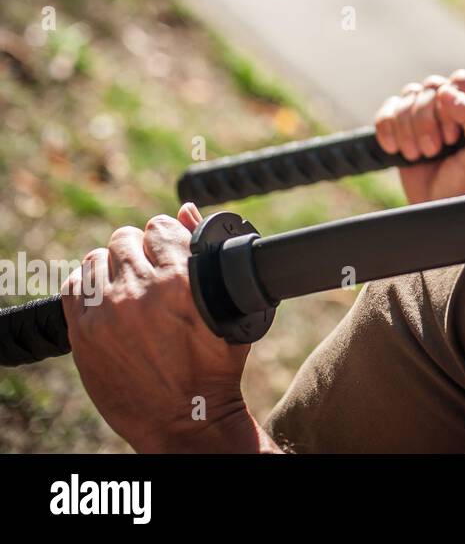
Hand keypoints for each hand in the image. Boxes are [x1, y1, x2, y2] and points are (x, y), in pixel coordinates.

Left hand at [61, 203, 275, 452]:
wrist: (186, 419)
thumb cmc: (215, 366)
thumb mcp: (226, 308)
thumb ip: (206, 255)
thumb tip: (185, 210)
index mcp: (180, 280)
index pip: (161, 226)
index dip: (167, 237)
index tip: (169, 250)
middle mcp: (140, 290)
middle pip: (126, 239)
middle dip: (139, 250)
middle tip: (150, 271)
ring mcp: (107, 312)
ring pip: (97, 258)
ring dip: (112, 266)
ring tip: (126, 285)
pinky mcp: (84, 333)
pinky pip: (74, 287)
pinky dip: (87, 286)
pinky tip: (104, 298)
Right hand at [374, 69, 464, 203]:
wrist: (437, 209)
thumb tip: (447, 92)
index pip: (460, 80)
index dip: (451, 104)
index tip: (454, 136)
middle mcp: (452, 105)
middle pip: (431, 86)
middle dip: (428, 121)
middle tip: (435, 150)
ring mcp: (426, 114)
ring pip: (409, 95)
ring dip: (410, 129)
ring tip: (420, 155)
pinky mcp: (401, 125)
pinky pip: (388, 110)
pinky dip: (389, 130)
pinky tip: (398, 150)